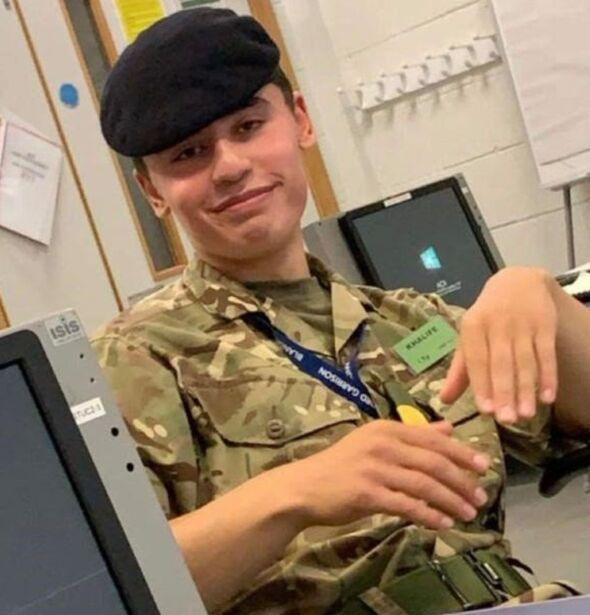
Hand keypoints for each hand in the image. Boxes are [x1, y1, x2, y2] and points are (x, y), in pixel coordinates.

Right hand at [281, 420, 489, 530]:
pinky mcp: (367, 493)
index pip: (433, 439)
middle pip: (433, 461)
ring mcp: (374, 468)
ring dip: (451, 501)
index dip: (462, 453)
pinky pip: (407, 505)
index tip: (485, 466)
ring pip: (424, 484)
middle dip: (462, 480)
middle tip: (480, 496)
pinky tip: (443, 524)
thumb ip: (413, 434)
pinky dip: (429, 515)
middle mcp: (382, 444)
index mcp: (386, 428)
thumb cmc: (343, 464)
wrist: (306, 486)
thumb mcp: (376, 441)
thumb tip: (449, 428)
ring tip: (469, 513)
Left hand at [440, 267, 558, 423]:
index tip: (485, 411)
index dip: (481, 385)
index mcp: (472, 326)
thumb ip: (460, 370)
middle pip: (501, 363)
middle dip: (504, 392)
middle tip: (507, 420)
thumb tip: (443, 400)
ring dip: (526, 389)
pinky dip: (548, 376)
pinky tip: (548, 398)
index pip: (476, 360)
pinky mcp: (544, 324)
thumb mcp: (470, 337)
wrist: (518, 281)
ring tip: (526, 415)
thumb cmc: (487, 317)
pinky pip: (547, 354)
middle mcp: (496, 324)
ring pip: (525, 361)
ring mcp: (522, 324)